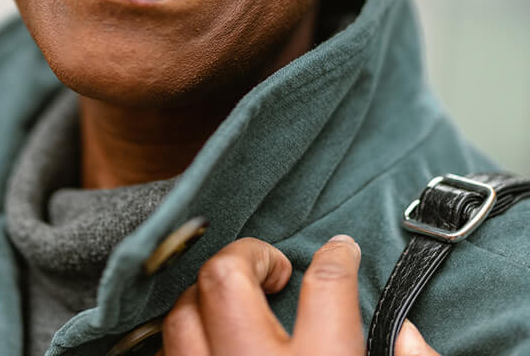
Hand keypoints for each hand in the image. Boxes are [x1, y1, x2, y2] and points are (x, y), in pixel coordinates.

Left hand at [157, 235, 439, 355]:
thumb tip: (408, 333)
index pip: (328, 286)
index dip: (336, 257)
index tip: (340, 248)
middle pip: (226, 279)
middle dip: (247, 258)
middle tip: (273, 270)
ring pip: (181, 315)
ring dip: (204, 299)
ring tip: (235, 301)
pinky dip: (183, 340)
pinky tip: (206, 340)